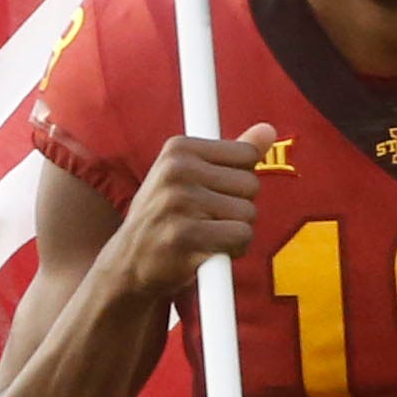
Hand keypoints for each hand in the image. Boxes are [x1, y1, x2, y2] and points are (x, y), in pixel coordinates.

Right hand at [110, 131, 279, 308]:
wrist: (128, 265)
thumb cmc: (166, 218)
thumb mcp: (190, 177)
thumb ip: (232, 154)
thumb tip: (268, 130)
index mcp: (178, 148)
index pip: (245, 155)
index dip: (237, 181)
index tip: (210, 194)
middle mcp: (177, 170)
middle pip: (250, 184)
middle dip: (237, 207)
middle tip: (205, 221)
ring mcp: (180, 202)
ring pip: (248, 213)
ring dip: (234, 231)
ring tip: (204, 236)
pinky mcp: (187, 236)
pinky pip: (242, 236)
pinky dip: (233, 250)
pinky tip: (208, 252)